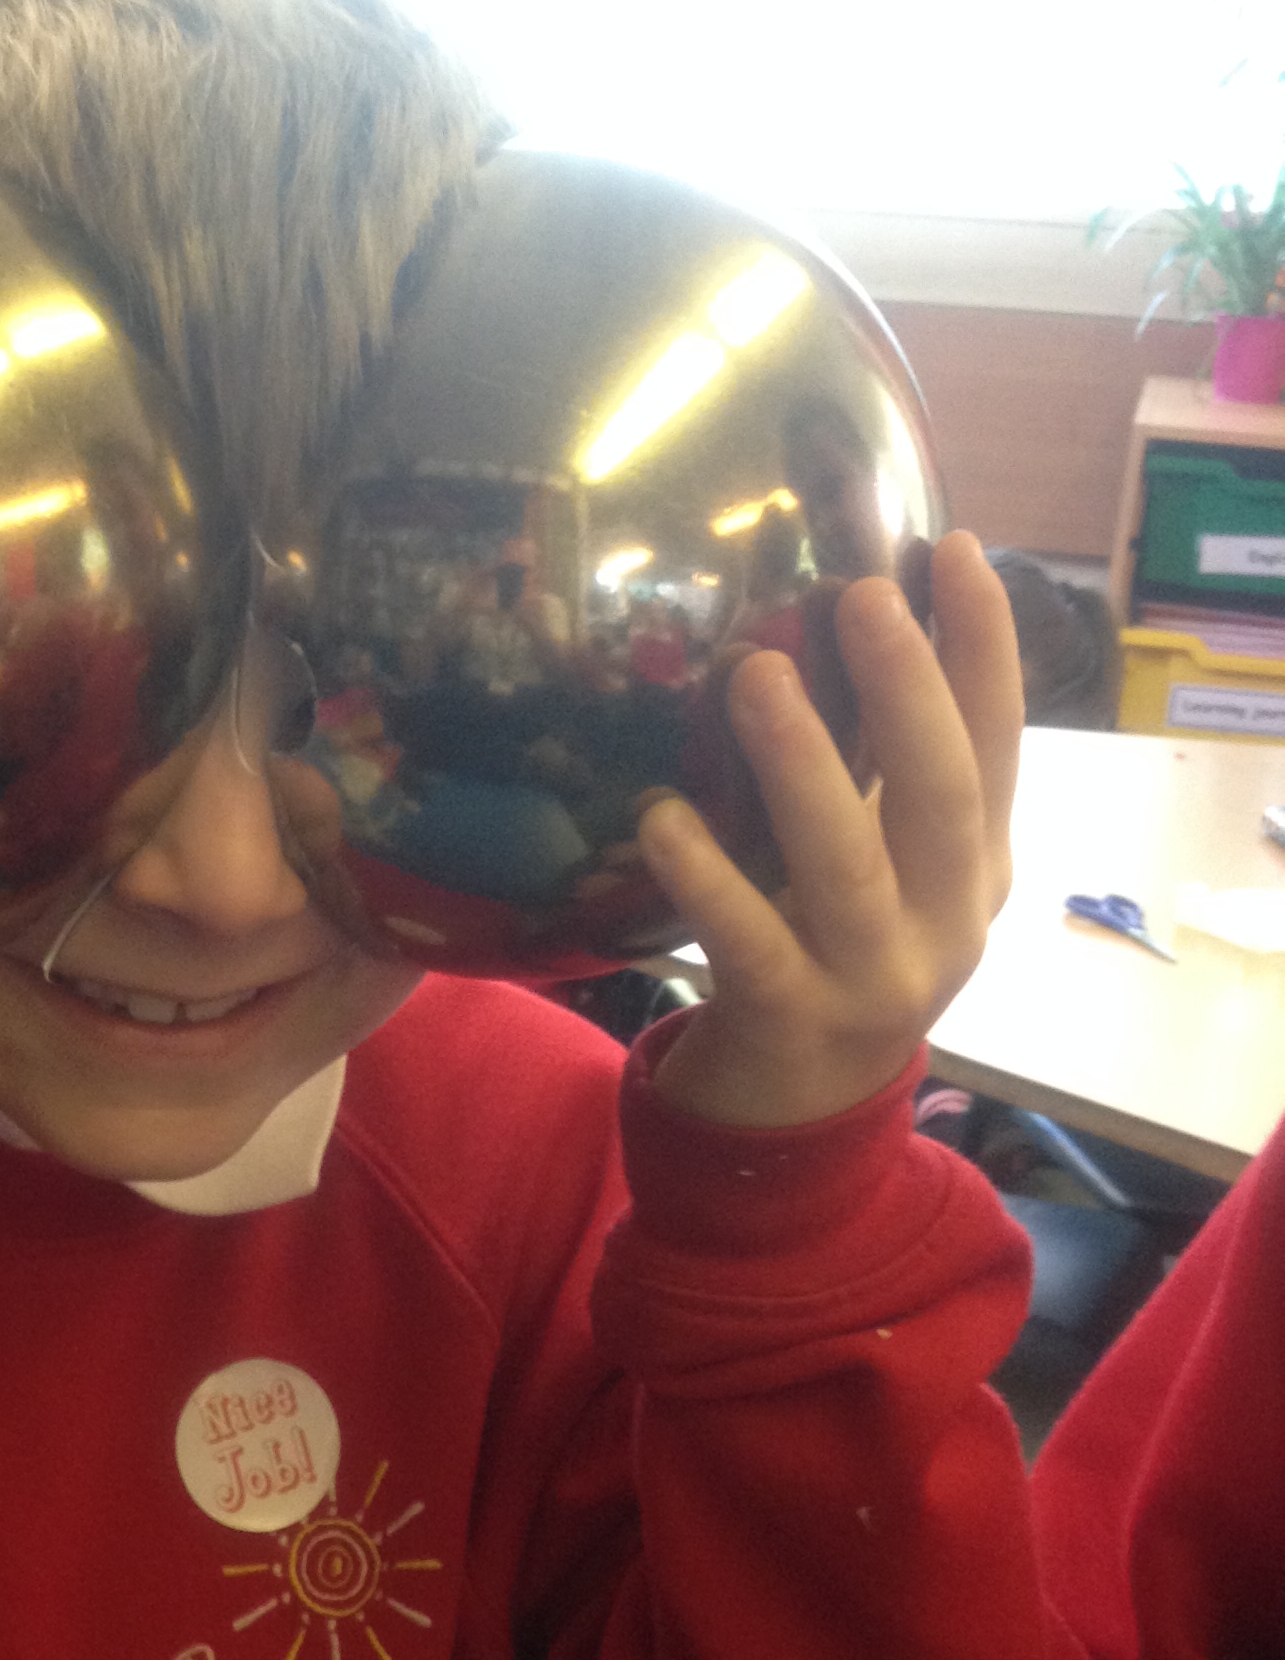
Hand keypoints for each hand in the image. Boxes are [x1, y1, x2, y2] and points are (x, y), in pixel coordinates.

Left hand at [641, 527, 1019, 1128]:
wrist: (800, 1110)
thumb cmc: (833, 947)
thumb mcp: (886, 860)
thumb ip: (880, 764)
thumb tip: (850, 611)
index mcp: (978, 866)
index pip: (997, 742)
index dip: (983, 647)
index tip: (951, 549)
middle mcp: (946, 921)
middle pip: (943, 795)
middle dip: (909, 691)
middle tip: (863, 595)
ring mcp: (872, 977)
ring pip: (846, 864)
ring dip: (804, 767)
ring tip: (758, 674)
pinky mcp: (789, 1019)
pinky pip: (745, 938)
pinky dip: (705, 875)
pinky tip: (661, 816)